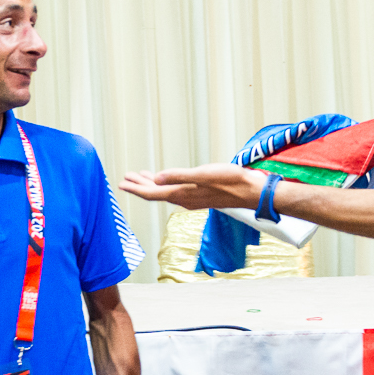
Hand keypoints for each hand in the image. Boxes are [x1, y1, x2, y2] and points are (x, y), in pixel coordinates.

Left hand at [119, 164, 265, 211]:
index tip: (122, 183)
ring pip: (164, 192)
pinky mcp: (199, 195)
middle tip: (125, 178)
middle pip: (155, 194)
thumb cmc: (231, 180)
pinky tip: (165, 180)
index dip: (135, 188)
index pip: (152, 193)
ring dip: (151, 185)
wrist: (251, 191)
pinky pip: (174, 191)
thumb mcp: (203, 174)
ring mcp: (191, 199)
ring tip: (139, 177)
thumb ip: (179, 176)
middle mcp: (184, 199)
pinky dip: (164, 185)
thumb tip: (157, 179)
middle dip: (139, 186)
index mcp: (182, 194)